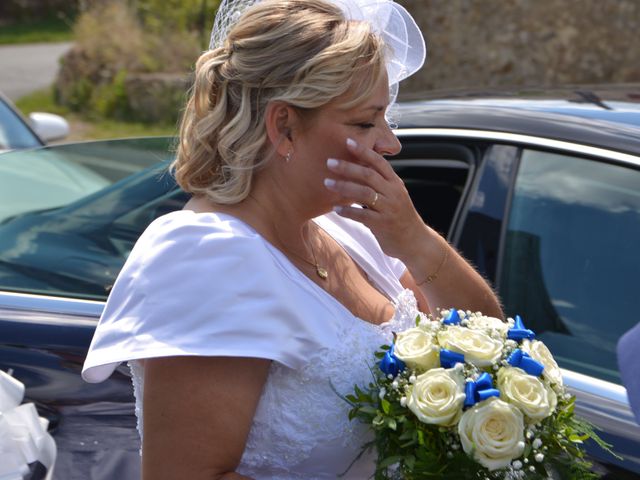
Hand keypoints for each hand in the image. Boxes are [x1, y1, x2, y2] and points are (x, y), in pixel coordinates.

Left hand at [324, 137, 429, 260]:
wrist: (415, 242)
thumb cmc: (399, 218)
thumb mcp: (394, 196)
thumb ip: (380, 183)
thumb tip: (359, 168)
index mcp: (395, 183)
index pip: (379, 162)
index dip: (364, 151)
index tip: (348, 142)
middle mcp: (393, 193)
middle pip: (368, 175)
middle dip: (348, 167)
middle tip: (329, 162)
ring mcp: (389, 208)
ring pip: (364, 193)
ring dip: (344, 187)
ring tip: (327, 183)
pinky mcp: (383, 224)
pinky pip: (363, 215)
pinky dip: (348, 211)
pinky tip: (335, 208)